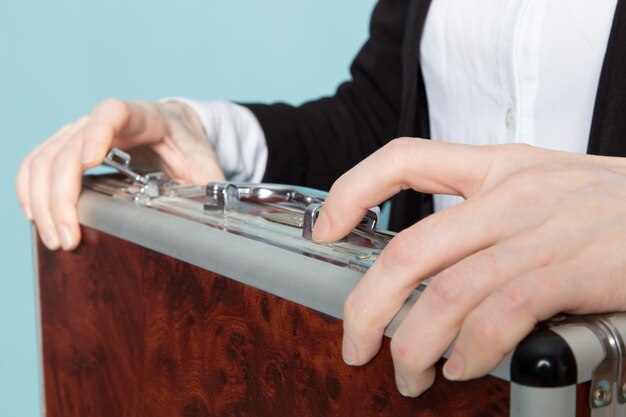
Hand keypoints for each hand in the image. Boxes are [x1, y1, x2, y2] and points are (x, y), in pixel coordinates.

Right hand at [16, 99, 224, 250]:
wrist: (178, 132)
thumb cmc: (191, 148)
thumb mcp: (208, 167)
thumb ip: (211, 189)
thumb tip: (215, 222)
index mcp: (147, 117)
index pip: (113, 112)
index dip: (98, 132)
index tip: (90, 159)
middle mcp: (107, 120)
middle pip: (68, 146)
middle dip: (62, 195)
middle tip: (68, 237)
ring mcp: (82, 131)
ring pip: (45, 158)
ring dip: (42, 201)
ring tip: (57, 238)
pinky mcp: (69, 146)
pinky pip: (37, 162)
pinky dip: (30, 189)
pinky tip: (37, 216)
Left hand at [313, 138, 625, 396]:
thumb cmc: (612, 205)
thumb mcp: (543, 184)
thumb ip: (487, 212)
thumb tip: (433, 269)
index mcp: (497, 166)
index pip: (404, 158)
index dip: (351, 190)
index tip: (326, 228)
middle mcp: (512, 194)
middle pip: (409, 250)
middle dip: (366, 307)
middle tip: (355, 344)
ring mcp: (542, 231)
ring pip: (447, 294)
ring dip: (414, 346)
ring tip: (410, 375)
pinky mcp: (575, 269)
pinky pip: (500, 315)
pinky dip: (471, 350)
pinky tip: (462, 367)